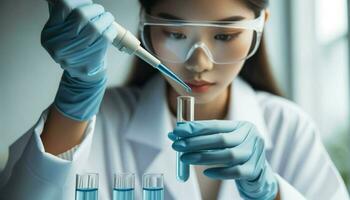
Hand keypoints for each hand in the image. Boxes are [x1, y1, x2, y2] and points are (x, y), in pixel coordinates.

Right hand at [41, 0, 116, 120]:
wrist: (84, 72)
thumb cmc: (76, 45)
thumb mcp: (64, 29)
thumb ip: (68, 13)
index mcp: (49, 33)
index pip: (63, 5)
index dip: (79, 1)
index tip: (86, 3)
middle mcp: (58, 45)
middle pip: (81, 15)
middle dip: (95, 9)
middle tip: (100, 10)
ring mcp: (74, 55)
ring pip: (95, 27)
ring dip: (106, 18)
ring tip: (107, 18)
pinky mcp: (90, 61)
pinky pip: (105, 38)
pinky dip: (111, 30)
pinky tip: (110, 29)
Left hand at [169, 120, 277, 199]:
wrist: (259, 173)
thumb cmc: (236, 153)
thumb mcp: (225, 141)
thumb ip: (206, 138)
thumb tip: (177, 134)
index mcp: (241, 126)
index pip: (216, 125)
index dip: (195, 128)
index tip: (177, 131)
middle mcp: (250, 136)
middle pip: (221, 139)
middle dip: (195, 142)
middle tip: (177, 145)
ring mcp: (254, 153)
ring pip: (228, 155)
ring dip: (203, 157)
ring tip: (185, 158)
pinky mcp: (254, 170)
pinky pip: (235, 172)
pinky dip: (219, 172)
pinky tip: (206, 172)